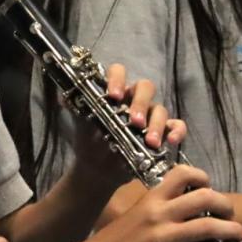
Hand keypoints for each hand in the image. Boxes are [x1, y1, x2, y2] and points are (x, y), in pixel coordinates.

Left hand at [69, 64, 185, 192]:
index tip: (112, 96)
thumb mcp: (80, 123)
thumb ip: (75, 107)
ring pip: (160, 108)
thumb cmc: (90, 140)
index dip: (117, 79)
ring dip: (156, 124)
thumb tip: (63, 96)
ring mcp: (149, 116)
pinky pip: (176, 125)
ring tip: (150, 142)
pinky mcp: (162, 132)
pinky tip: (172, 141)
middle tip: (134, 122)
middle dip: (140, 103)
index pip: (118, 73)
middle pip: (145, 87)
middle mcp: (133, 99)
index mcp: (114, 92)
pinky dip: (177, 130)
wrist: (97, 169)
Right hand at [75, 164, 241, 241]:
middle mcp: (158, 212)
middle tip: (230, 214)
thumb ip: (153, 210)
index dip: (202, 177)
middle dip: (224, 204)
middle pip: (202, 196)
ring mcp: (162, 237)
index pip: (181, 173)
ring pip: (208, 226)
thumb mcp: (130, 217)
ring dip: (234, 230)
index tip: (209, 187)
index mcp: (149, 198)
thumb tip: (176, 211)